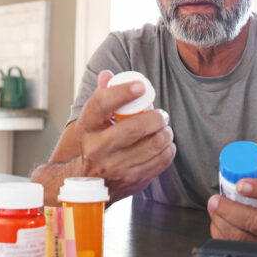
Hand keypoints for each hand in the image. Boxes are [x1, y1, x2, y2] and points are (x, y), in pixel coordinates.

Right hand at [75, 70, 175, 200]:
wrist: (90, 182)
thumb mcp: (93, 121)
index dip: (123, 92)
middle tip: (162, 115)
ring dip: (166, 133)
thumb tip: (108, 74)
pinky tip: (165, 144)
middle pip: (135, 128)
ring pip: (153, 145)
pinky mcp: (132, 180)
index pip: (101, 104)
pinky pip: (161, 161)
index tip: (140, 86)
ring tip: (164, 129)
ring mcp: (115, 167)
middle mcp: (97, 149)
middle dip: (156, 118)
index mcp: (87, 128)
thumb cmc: (96, 142)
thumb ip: (103, 95)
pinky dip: (168, 149)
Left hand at [207, 155, 256, 242]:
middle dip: (231, 211)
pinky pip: (235, 246)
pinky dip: (221, 233)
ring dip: (222, 222)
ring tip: (213, 208)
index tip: (240, 184)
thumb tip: (247, 152)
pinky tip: (217, 221)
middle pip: (256, 221)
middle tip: (215, 200)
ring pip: (243, 237)